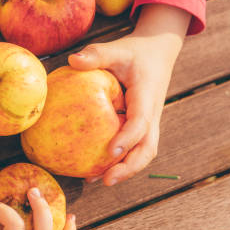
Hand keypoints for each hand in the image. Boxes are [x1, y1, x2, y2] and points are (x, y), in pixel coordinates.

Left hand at [68, 4, 190, 185]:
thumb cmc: (134, 53)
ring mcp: (149, 124)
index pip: (141, 121)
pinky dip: (119, 163)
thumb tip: (73, 60)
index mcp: (146, 97)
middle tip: (106, 180)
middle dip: (129, 167)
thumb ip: (96, 54)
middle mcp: (151, 115)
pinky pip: (133, 149)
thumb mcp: (117, 49)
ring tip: (97, 180)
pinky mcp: (141, 129)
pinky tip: (93, 171)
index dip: (128, 137)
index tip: (112, 151)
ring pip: (143, 153)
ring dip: (124, 170)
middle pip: (147, 148)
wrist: (157, 54)